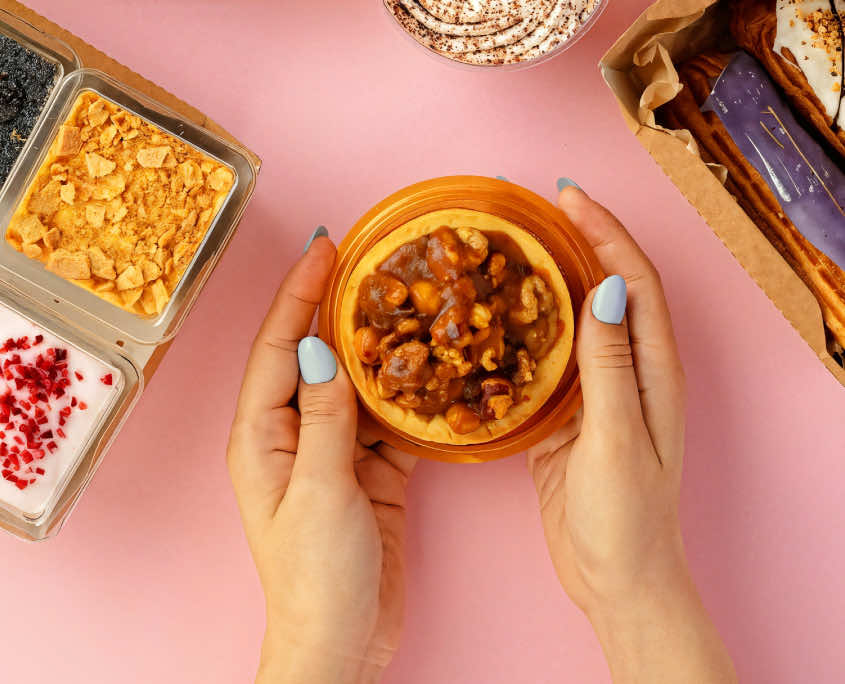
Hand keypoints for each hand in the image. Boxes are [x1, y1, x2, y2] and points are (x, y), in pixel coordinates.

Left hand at [227, 233, 415, 683]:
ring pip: (353, 382)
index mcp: (262, 435)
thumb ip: (325, 417)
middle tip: (367, 259)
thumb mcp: (322, 489)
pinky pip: (385, 418)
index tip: (325, 248)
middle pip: (314, 355)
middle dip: (335, 307)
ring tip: (403, 301)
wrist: (344, 638)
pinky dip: (404, 392)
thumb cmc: (318, 576)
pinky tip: (427, 368)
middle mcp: (292, 434)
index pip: (279, 347)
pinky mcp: (367, 470)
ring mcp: (331, 450)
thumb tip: (323, 347)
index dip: (299, 294)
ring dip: (375, 345)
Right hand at [527, 185, 736, 682]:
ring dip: (547, 281)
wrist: (616, 577)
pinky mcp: (566, 416)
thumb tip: (601, 290)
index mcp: (651, 370)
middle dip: (576, 243)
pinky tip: (494, 323)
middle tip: (532, 211)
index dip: (605, 233)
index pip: (632, 281)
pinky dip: (524, 333)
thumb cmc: (627, 517)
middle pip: (604, 289)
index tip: (569, 197)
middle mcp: (628, 371)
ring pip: (572, 321)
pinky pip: (546, 361)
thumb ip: (608, 366)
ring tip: (509, 251)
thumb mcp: (618, 438)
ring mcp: (596, 393)